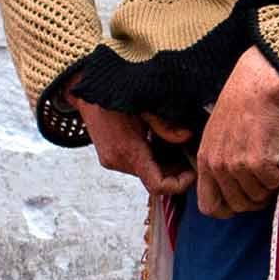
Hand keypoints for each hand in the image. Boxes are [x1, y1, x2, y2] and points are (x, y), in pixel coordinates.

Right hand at [73, 96, 193, 199]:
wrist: (86, 93)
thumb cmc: (115, 97)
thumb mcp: (144, 108)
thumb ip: (165, 126)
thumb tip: (186, 136)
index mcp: (128, 151)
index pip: (158, 186)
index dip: (179, 184)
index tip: (192, 172)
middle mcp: (118, 161)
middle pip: (153, 180)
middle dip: (174, 172)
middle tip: (188, 156)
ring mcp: (112, 161)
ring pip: (145, 173)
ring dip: (162, 166)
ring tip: (175, 147)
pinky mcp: (109, 158)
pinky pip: (135, 165)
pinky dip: (150, 160)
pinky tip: (158, 144)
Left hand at [196, 49, 278, 217]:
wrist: (257, 86)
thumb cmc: (240, 106)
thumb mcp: (217, 136)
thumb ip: (219, 161)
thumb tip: (233, 188)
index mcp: (204, 161)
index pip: (209, 207)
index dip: (228, 208)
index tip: (242, 197)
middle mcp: (217, 166)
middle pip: (238, 206)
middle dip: (254, 199)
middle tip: (263, 182)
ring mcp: (236, 165)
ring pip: (257, 198)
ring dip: (268, 187)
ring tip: (271, 166)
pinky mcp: (258, 162)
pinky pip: (273, 185)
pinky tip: (278, 159)